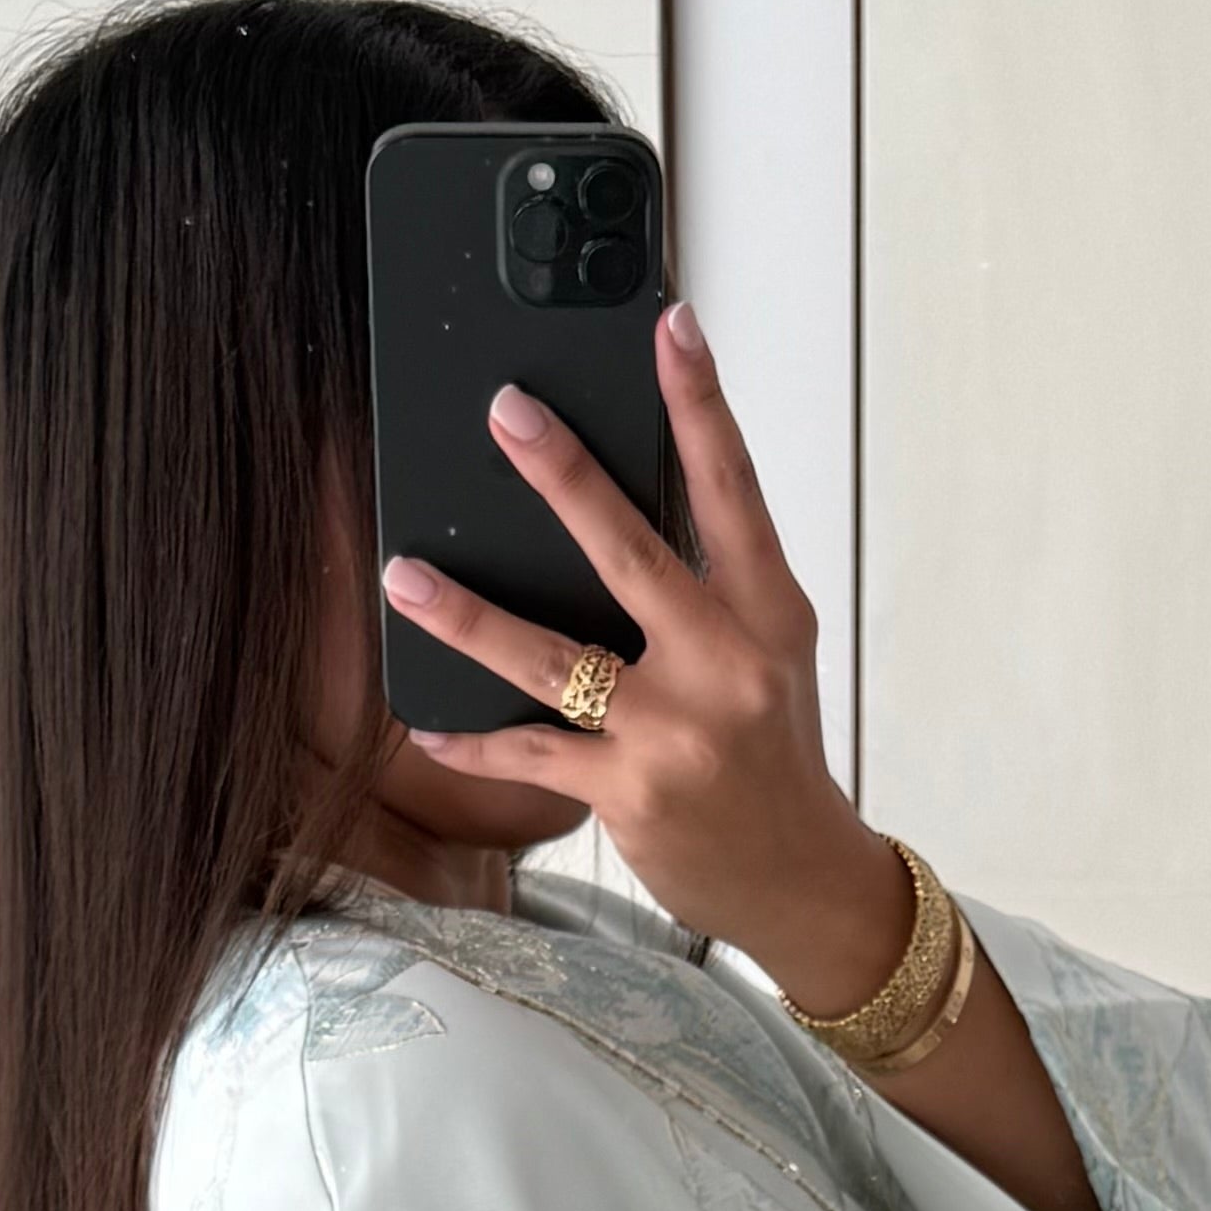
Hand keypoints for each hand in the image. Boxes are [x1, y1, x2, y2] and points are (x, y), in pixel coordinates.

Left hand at [376, 306, 1132, 1210]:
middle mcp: (725, 664)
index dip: (701, 405)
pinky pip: (532, 755)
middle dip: (564, 476)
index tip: (671, 327)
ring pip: (554, 656)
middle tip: (505, 410)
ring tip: (404, 572)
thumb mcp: (769, 661)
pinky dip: (475, 741)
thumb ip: (710, 590)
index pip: (733, 492)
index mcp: (767, 615)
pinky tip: (425, 725)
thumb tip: (615, 514)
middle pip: (632, 552)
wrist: (806, 884)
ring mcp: (676, 732)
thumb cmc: (776, 761)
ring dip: (468, 615)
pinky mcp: (631, 796)